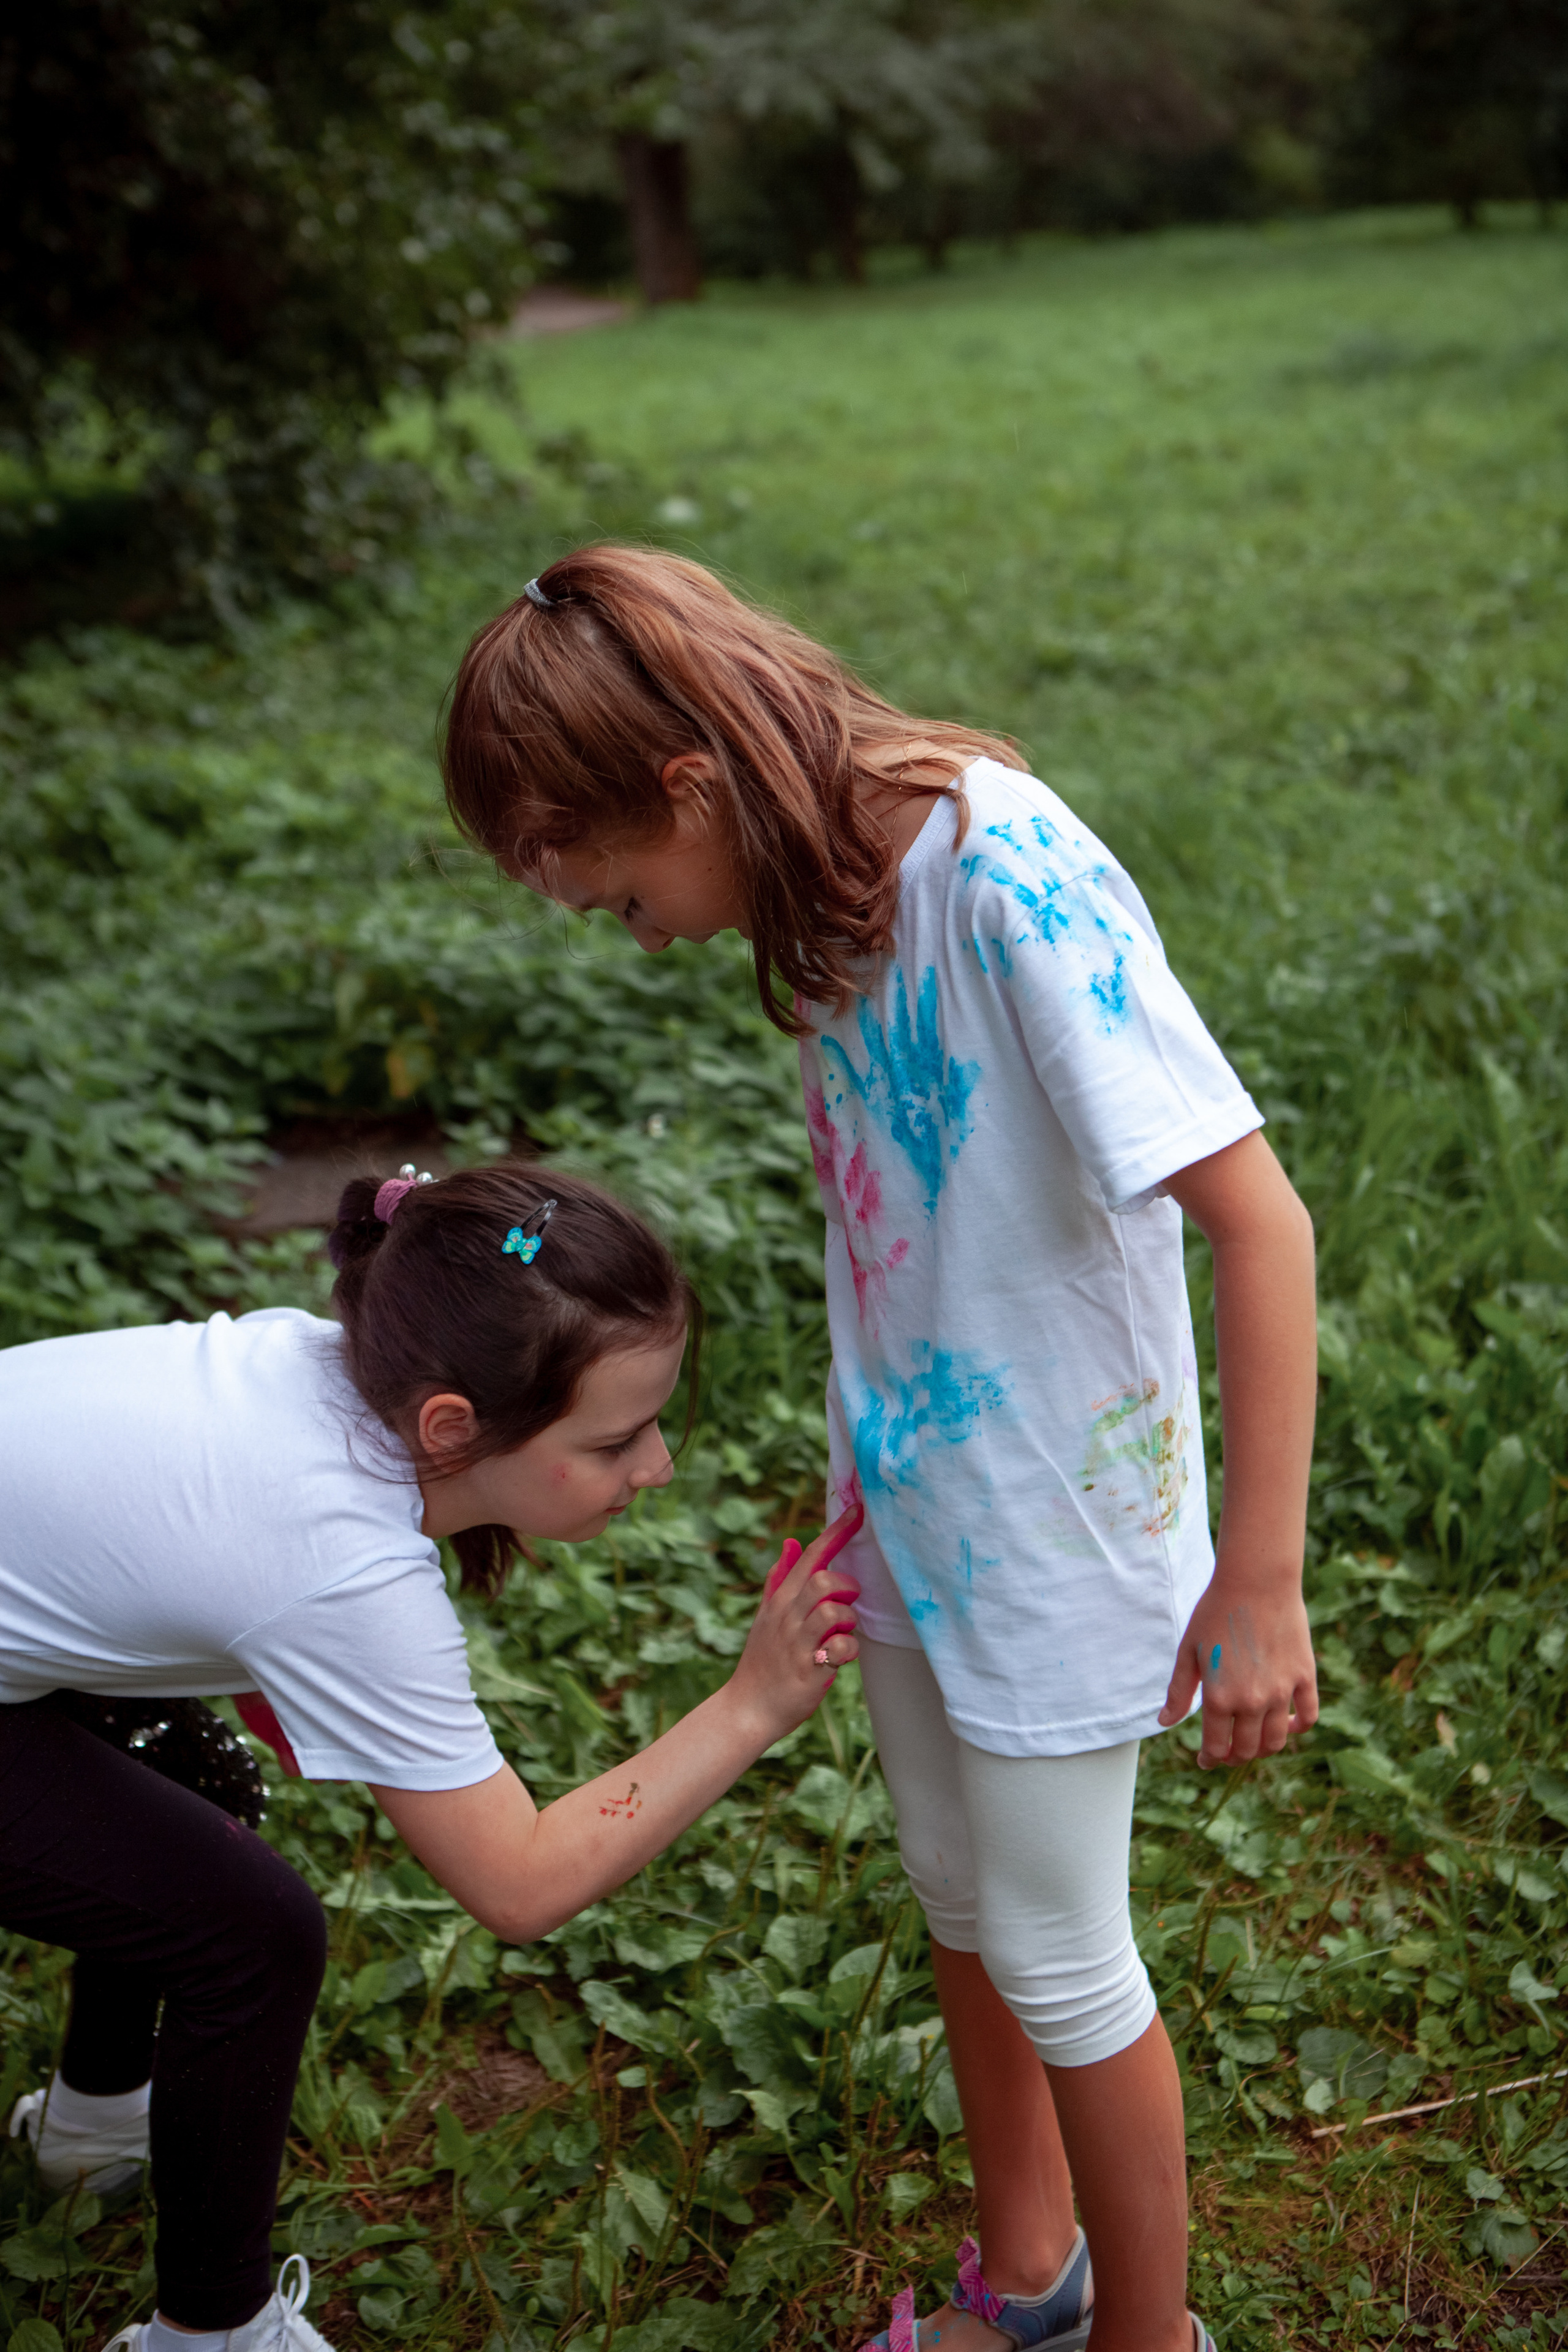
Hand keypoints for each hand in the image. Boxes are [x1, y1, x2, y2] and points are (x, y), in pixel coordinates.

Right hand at [733, 1498, 863, 1741]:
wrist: (746, 1708)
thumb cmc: (763, 1660)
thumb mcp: (767, 1615)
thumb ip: (780, 1579)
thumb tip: (791, 1542)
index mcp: (780, 1600)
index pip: (811, 1556)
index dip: (837, 1532)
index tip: (859, 1509)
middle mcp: (787, 1617)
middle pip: (823, 1580)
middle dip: (845, 1587)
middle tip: (845, 1604)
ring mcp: (796, 1643)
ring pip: (833, 1612)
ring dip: (847, 1621)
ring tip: (839, 1635)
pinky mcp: (808, 1670)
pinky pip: (841, 1649)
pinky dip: (848, 1651)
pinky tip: (838, 1658)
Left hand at [1159, 1567, 1317, 1768]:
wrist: (1256, 1582)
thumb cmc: (1215, 1612)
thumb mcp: (1188, 1651)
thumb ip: (1178, 1691)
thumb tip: (1164, 1723)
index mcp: (1219, 1697)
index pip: (1215, 1747)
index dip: (1209, 1759)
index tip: (1205, 1760)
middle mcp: (1251, 1701)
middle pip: (1246, 1750)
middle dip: (1233, 1756)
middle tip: (1226, 1750)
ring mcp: (1281, 1692)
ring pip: (1276, 1741)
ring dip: (1263, 1749)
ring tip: (1252, 1740)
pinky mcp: (1304, 1677)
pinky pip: (1308, 1717)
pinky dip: (1298, 1728)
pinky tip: (1288, 1725)